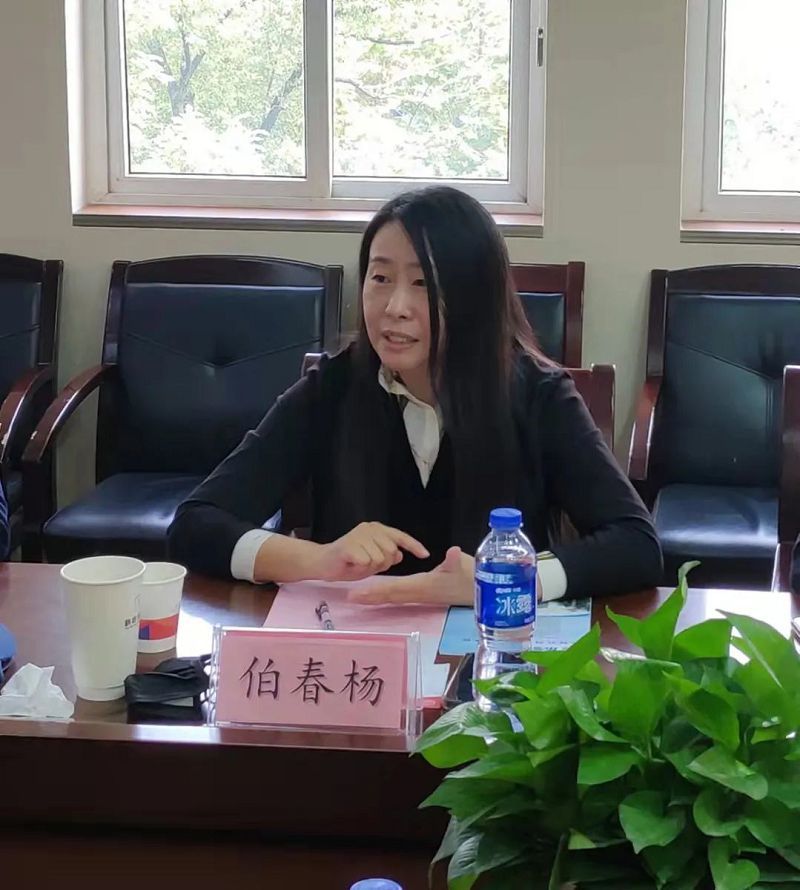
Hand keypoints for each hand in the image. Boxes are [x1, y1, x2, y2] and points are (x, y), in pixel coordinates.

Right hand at [312, 522, 428, 581]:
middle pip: (391, 552)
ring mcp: (359, 535)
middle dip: (382, 564)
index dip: (414, 546)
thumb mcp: (373, 559)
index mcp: (377, 529)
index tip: (425, 555)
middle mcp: (369, 528)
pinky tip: (350, 564)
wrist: (321, 562)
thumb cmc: (348, 561)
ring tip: (356, 563)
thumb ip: (387, 555)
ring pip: (379, 559)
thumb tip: (399, 554)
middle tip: (365, 563)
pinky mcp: (349, 546)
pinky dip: (359, 569)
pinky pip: (366, 563)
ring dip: (369, 567)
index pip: (400, 537)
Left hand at [348, 546, 473, 605]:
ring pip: (394, 596)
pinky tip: (380, 592)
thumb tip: (453, 552)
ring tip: (358, 597)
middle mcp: (419, 593)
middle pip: (390, 596)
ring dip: (376, 596)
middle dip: (370, 596)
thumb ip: (456, 561)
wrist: (483, 592)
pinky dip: (388, 593)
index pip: (395, 588)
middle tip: (349, 597)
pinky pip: (401, 594)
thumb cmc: (473, 577)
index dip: (376, 590)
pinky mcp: (426, 593)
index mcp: (423, 586)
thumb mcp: (464, 566)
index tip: (358, 592)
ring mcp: (422, 595)